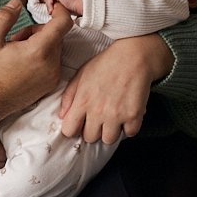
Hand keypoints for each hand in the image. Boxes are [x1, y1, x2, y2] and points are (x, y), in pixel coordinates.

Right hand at [0, 0, 72, 119]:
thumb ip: (4, 17)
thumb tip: (16, 3)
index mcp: (38, 51)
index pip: (63, 23)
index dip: (60, 10)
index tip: (51, 5)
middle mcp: (51, 64)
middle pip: (56, 34)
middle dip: (38, 30)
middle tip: (17, 39)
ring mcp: (53, 75)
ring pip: (55, 47)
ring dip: (40, 43)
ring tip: (18, 53)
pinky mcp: (52, 83)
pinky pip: (54, 61)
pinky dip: (42, 56)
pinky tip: (24, 63)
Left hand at [43, 0, 82, 16]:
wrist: (80, 5)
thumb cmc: (75, 8)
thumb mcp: (64, 8)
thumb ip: (58, 6)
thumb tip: (51, 11)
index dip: (50, 5)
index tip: (51, 13)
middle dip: (49, 6)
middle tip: (50, 13)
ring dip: (49, 6)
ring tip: (51, 12)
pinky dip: (49, 4)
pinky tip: (52, 10)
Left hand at [59, 34, 173, 142]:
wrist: (133, 56)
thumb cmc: (106, 63)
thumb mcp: (81, 74)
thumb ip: (69, 96)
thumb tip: (62, 115)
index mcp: (82, 101)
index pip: (69, 130)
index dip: (73, 129)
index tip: (79, 124)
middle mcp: (98, 111)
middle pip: (90, 138)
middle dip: (93, 130)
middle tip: (100, 118)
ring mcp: (116, 115)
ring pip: (108, 140)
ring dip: (111, 131)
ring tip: (114, 118)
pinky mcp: (133, 115)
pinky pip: (129, 133)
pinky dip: (129, 127)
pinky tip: (127, 114)